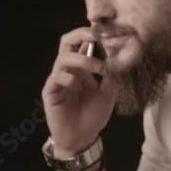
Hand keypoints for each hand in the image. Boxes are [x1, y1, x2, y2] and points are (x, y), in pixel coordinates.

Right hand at [41, 27, 117, 155]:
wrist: (81, 139)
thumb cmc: (93, 116)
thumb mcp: (108, 94)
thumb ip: (112, 75)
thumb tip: (120, 56)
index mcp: (82, 68)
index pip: (83, 43)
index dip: (94, 34)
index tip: (110, 31)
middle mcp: (68, 70)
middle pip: (67, 42)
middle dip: (81, 35)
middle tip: (96, 35)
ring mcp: (58, 80)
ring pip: (63, 58)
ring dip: (81, 60)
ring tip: (96, 68)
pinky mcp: (50, 92)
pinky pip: (56, 78)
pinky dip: (69, 79)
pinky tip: (78, 88)